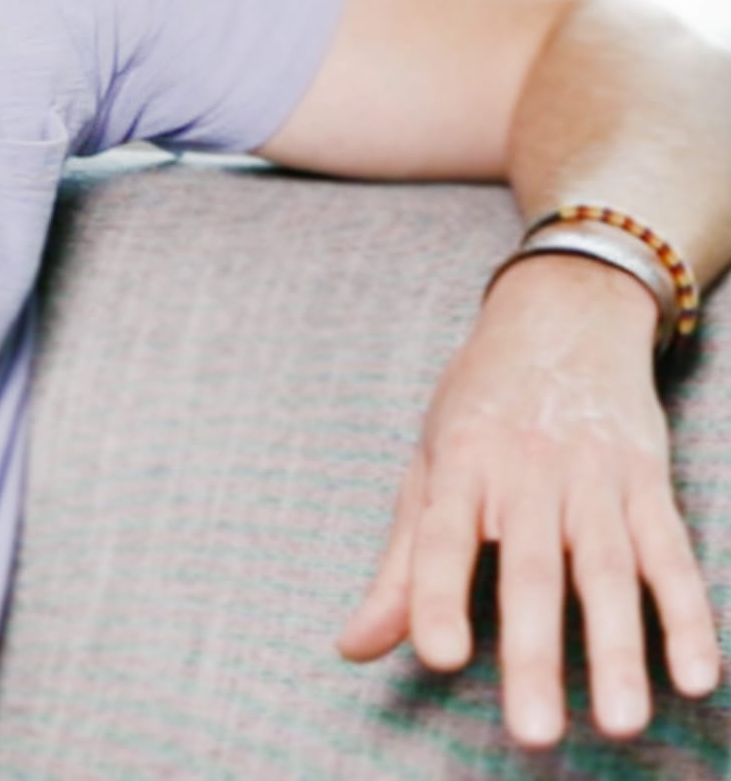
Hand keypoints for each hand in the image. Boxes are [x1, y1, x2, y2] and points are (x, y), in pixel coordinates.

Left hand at [335, 254, 721, 745]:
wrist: (562, 314)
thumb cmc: (479, 402)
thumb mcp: (429, 463)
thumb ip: (400, 564)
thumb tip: (353, 646)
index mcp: (460, 463)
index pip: (441, 537)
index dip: (436, 596)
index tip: (438, 658)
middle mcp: (526, 471)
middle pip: (530, 568)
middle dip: (535, 652)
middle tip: (534, 734)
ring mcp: (592, 476)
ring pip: (608, 570)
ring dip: (619, 649)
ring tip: (621, 725)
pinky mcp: (648, 483)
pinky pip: (671, 554)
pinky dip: (688, 613)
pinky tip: (697, 673)